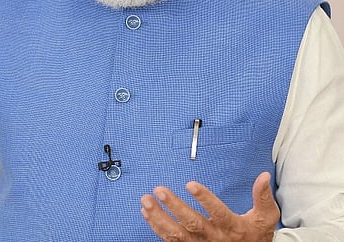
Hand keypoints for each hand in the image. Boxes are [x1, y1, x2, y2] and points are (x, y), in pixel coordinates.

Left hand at [140, 171, 279, 240]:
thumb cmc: (255, 235)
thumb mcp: (265, 218)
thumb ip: (263, 197)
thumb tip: (264, 176)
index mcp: (232, 227)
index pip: (218, 212)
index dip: (205, 199)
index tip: (191, 185)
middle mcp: (213, 236)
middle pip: (192, 222)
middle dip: (174, 207)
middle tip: (160, 191)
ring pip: (176, 233)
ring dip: (159, 216)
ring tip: (146, 200)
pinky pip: (169, 239)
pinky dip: (156, 226)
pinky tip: (146, 212)